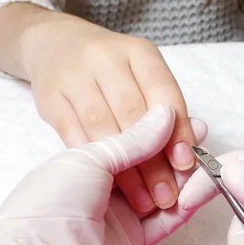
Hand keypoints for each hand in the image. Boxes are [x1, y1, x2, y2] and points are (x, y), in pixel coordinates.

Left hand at [0, 104, 207, 244]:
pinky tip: (201, 188)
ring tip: (207, 161)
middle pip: (152, 167)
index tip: (184, 120)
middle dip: (177, 152)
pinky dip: (186, 205)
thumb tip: (164, 113)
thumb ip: (132, 139)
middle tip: (200, 138)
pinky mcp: (134, 241)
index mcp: (88, 164)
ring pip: (164, 193)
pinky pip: (167, 221)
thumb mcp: (89, 158)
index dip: (159, 132)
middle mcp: (106, 190)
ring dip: (187, 178)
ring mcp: (121, 216)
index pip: (133, 143)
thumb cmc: (47, 203)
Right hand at [17, 8, 195, 212]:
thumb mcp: (144, 76)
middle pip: (133, 114)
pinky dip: (93, 162)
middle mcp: (105, 58)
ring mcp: (73, 75)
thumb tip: (194, 143)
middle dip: (153, 160)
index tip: (185, 165)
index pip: (164, 94)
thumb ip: (168, 108)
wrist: (56, 44)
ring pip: (102, 128)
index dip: (176, 132)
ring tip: (142, 200)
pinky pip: (73, 135)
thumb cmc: (113, 70)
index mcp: (139, 52)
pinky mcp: (49, 96)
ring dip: (124, 170)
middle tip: (166, 195)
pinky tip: (108, 185)